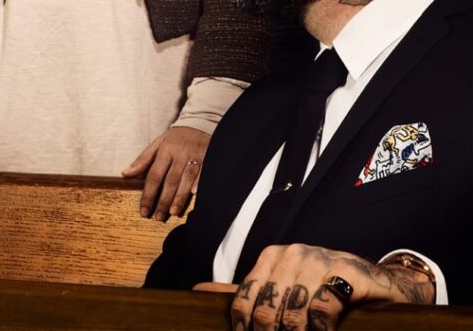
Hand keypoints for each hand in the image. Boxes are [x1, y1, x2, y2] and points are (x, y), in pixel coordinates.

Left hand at [123, 126, 210, 220]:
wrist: (198, 123)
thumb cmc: (175, 138)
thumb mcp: (157, 144)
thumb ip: (142, 159)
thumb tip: (125, 174)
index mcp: (164, 150)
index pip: (153, 175)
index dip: (148, 194)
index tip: (144, 211)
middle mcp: (179, 153)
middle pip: (170, 180)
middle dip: (163, 200)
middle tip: (158, 217)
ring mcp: (194, 155)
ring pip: (186, 178)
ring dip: (179, 196)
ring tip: (173, 212)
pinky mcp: (208, 156)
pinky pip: (203, 171)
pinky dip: (199, 182)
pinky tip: (195, 194)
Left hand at [231, 243, 435, 329]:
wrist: (379, 284)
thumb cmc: (327, 290)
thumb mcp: (283, 290)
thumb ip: (246, 295)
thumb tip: (198, 292)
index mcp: (272, 257)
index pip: (246, 300)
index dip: (247, 329)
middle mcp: (293, 253)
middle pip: (268, 309)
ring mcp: (320, 260)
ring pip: (294, 311)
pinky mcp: (347, 272)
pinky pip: (324, 307)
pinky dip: (322, 328)